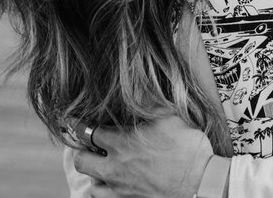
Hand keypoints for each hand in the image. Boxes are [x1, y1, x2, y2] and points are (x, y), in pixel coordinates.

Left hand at [72, 116, 215, 197]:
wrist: (200, 184)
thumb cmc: (187, 149)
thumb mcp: (170, 117)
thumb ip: (149, 103)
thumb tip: (137, 86)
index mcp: (121, 142)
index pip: (87, 132)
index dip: (77, 124)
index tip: (72, 120)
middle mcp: (115, 167)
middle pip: (81, 161)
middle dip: (81, 150)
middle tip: (87, 145)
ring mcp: (120, 188)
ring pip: (91, 183)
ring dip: (93, 173)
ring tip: (101, 165)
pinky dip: (103, 191)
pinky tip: (111, 184)